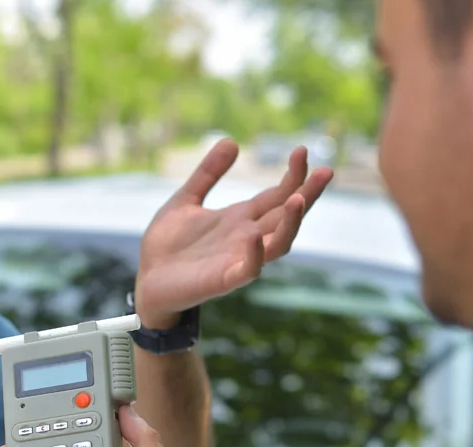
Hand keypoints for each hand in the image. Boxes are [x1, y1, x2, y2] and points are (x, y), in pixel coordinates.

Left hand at [134, 139, 333, 327]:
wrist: (146, 280)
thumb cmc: (167, 245)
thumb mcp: (185, 200)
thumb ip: (207, 174)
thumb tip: (231, 141)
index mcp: (240, 219)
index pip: (277, 195)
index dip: (293, 175)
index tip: (301, 149)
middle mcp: (246, 238)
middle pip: (287, 216)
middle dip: (307, 194)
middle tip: (327, 171)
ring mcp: (238, 259)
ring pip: (278, 244)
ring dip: (292, 223)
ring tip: (299, 198)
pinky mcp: (223, 280)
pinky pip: (248, 270)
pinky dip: (255, 255)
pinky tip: (253, 235)